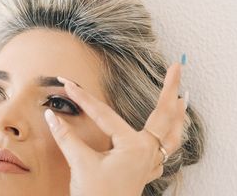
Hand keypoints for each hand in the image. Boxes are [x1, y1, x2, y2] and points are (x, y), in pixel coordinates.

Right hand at [44, 63, 185, 195]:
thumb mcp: (80, 164)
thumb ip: (66, 137)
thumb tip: (51, 115)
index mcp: (133, 147)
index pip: (104, 113)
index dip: (84, 98)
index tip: (69, 83)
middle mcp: (147, 152)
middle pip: (164, 114)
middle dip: (171, 88)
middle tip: (177, 66)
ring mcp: (149, 162)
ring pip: (172, 134)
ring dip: (178, 114)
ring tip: (184, 95)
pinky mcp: (144, 171)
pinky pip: (166, 151)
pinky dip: (172, 137)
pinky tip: (172, 133)